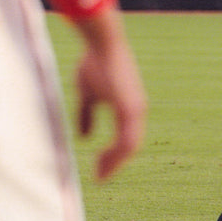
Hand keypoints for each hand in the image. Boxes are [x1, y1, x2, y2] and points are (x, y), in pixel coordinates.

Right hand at [74, 9, 146, 180]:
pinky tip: (102, 163)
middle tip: (99, 177)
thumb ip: (87, 115)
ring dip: (114, 163)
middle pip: (130, 146)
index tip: (98, 167)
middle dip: (114, 163)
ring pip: (130, 147)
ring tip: (100, 175)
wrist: (102, 43)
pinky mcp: (129, 108)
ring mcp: (135, 110)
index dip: (114, 154)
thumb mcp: (87, 94)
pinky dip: (116, 155)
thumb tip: (84, 137)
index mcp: (128, 107)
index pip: (126, 138)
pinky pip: (126, 140)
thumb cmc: (94, 63)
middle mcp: (136, 111)